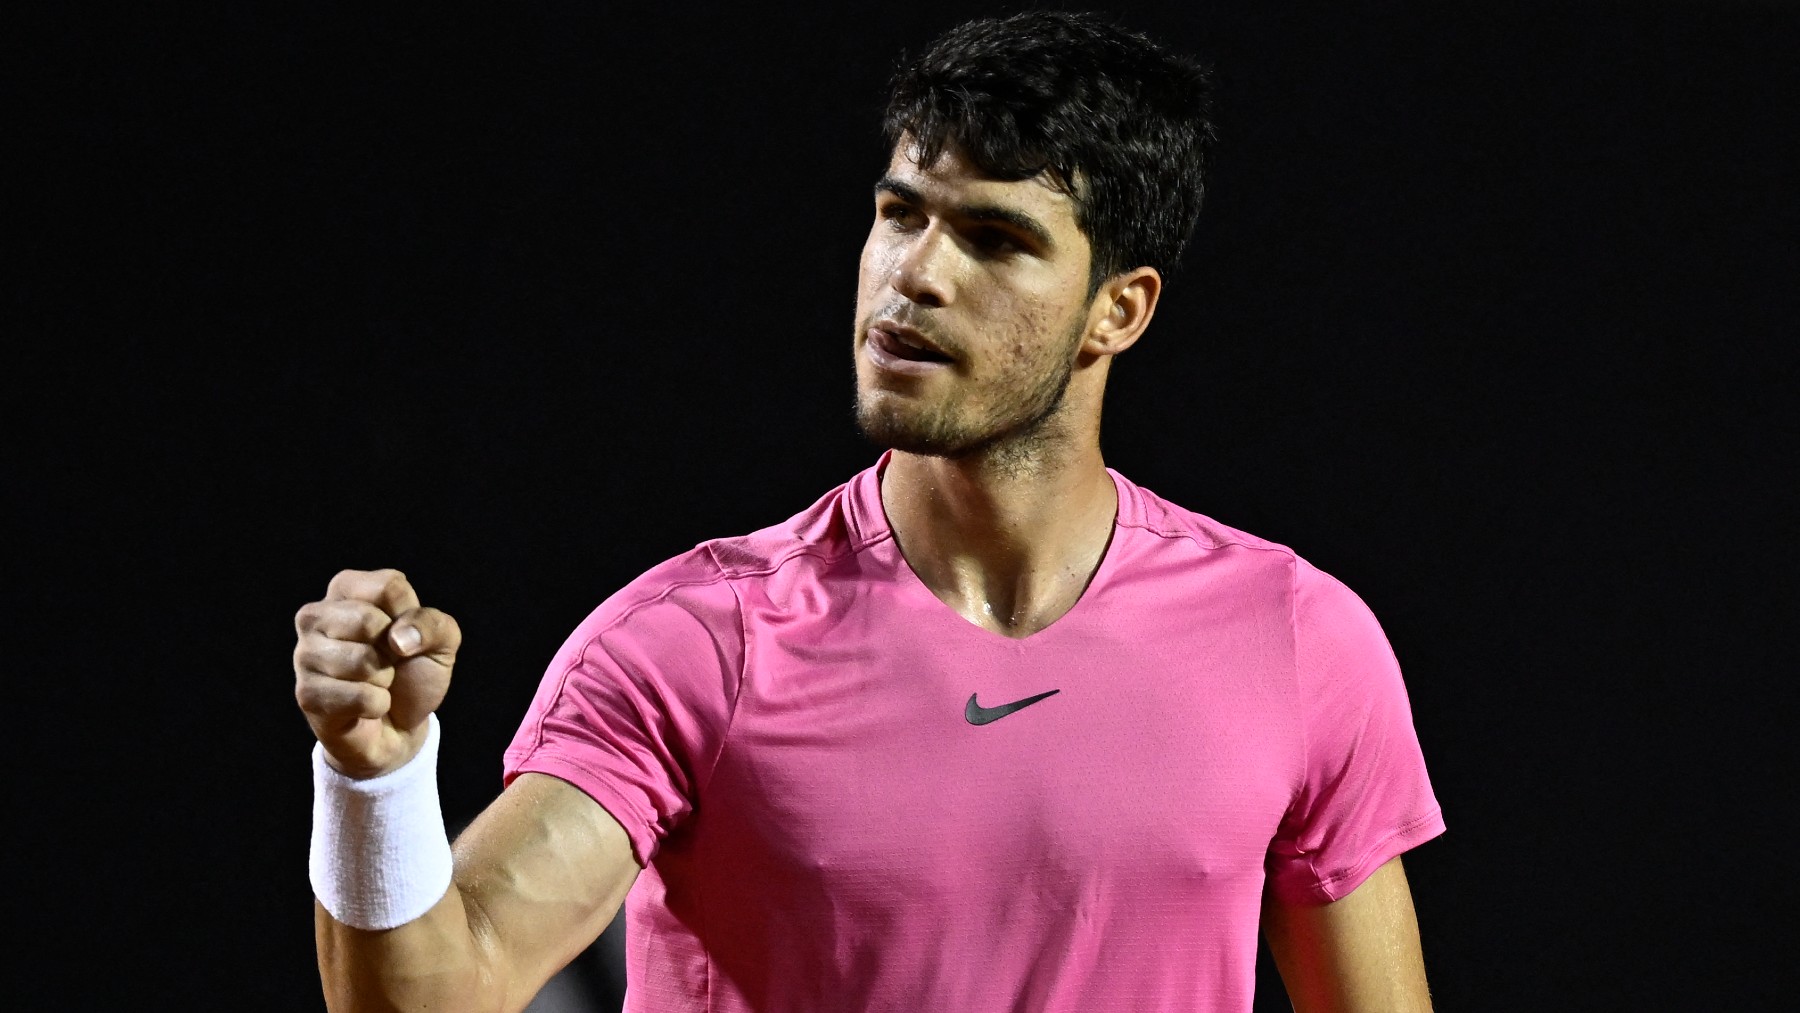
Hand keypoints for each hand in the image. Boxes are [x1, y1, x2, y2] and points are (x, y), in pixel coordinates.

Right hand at [294, 569, 461, 778]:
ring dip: (384, 680)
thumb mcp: (441, 641)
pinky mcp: (306, 693)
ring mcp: (305, 654)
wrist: (400, 727)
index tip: (403, 634)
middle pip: (368, 621)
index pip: (388, 587)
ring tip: (375, 682)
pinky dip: (376, 705)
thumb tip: (397, 639)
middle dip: (393, 651)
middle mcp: (316, 615)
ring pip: (362, 661)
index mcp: (347, 588)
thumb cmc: (412, 671)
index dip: (410, 617)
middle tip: (386, 662)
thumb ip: (432, 624)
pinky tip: (365, 706)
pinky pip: (359, 696)